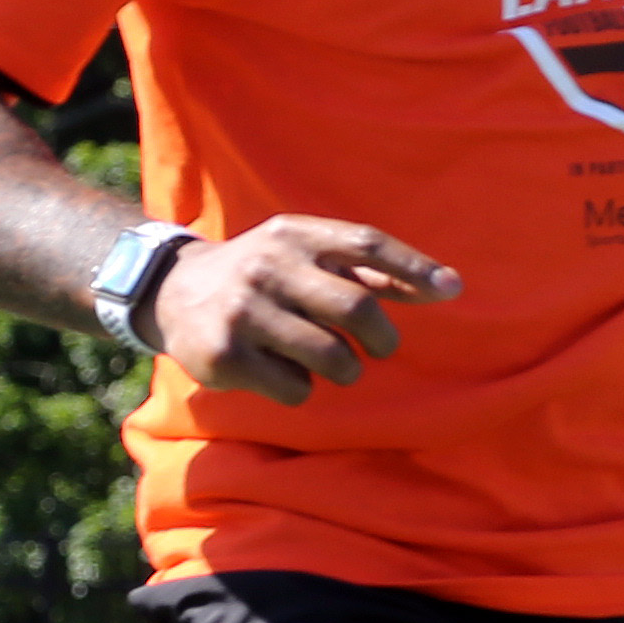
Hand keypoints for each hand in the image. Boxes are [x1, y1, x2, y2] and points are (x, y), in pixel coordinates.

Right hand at [140, 217, 461, 404]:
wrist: (172, 291)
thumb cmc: (265, 275)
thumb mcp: (307, 255)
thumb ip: (369, 270)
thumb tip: (447, 286)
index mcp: (295, 235)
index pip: (366, 243)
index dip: (414, 267)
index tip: (451, 289)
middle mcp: (268, 265)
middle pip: (357, 306)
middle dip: (382, 338)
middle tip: (379, 348)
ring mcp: (244, 310)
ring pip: (331, 356)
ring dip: (345, 370)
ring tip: (331, 363)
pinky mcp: (226, 355)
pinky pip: (296, 387)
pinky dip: (303, 388)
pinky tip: (282, 370)